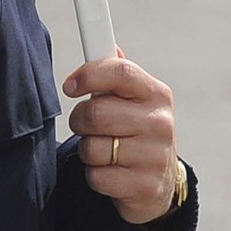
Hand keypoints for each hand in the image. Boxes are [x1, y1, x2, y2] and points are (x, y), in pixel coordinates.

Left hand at [64, 55, 179, 223]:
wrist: (158, 183)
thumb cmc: (137, 132)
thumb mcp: (134, 101)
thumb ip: (116, 76)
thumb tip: (104, 43)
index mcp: (157, 94)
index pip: (120, 72)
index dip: (89, 75)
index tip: (70, 85)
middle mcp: (160, 123)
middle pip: (97, 112)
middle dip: (80, 120)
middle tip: (85, 125)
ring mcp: (155, 156)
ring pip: (92, 147)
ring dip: (87, 150)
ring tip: (103, 150)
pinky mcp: (144, 186)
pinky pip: (97, 176)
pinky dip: (94, 175)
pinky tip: (111, 172)